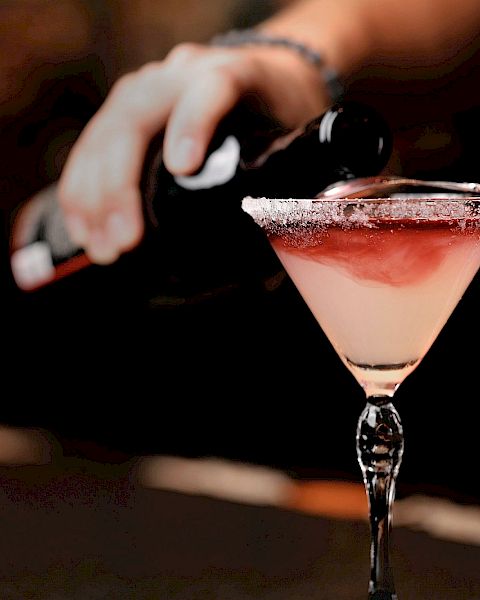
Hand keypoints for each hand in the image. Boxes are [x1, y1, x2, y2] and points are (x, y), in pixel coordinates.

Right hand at [58, 41, 327, 263]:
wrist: (264, 72)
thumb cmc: (281, 108)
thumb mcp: (297, 129)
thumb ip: (289, 168)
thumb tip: (281, 236)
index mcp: (231, 73)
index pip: (209, 89)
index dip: (191, 123)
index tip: (182, 168)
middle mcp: (179, 76)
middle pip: (134, 117)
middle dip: (121, 184)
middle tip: (126, 241)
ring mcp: (145, 90)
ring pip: (103, 133)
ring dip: (93, 196)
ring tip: (104, 249)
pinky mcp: (125, 111)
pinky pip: (91, 146)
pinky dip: (81, 189)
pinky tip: (84, 228)